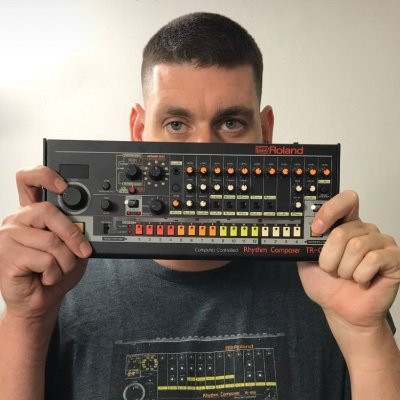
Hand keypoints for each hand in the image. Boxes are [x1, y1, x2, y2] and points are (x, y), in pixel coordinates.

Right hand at [0, 166, 91, 319]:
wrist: (40, 301)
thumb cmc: (54, 272)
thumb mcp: (72, 247)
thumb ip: (75, 230)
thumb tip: (83, 225)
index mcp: (31, 213)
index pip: (28, 180)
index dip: (45, 175)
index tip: (64, 186)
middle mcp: (17, 220)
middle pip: (48, 212)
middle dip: (72, 235)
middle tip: (83, 251)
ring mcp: (8, 236)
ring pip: (51, 240)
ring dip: (65, 261)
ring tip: (58, 270)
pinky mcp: (6, 255)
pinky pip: (44, 259)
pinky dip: (54, 272)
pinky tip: (45, 277)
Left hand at [298, 190, 399, 328]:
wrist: (342, 312)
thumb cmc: (328, 286)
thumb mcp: (307, 260)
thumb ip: (306, 241)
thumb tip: (305, 228)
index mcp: (345, 226)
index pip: (345, 201)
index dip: (329, 211)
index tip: (316, 229)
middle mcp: (364, 230)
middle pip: (343, 231)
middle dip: (330, 257)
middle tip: (331, 269)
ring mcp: (381, 243)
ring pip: (356, 247)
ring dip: (344, 269)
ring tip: (347, 276)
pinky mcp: (394, 258)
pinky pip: (373, 260)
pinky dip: (360, 275)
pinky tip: (362, 280)